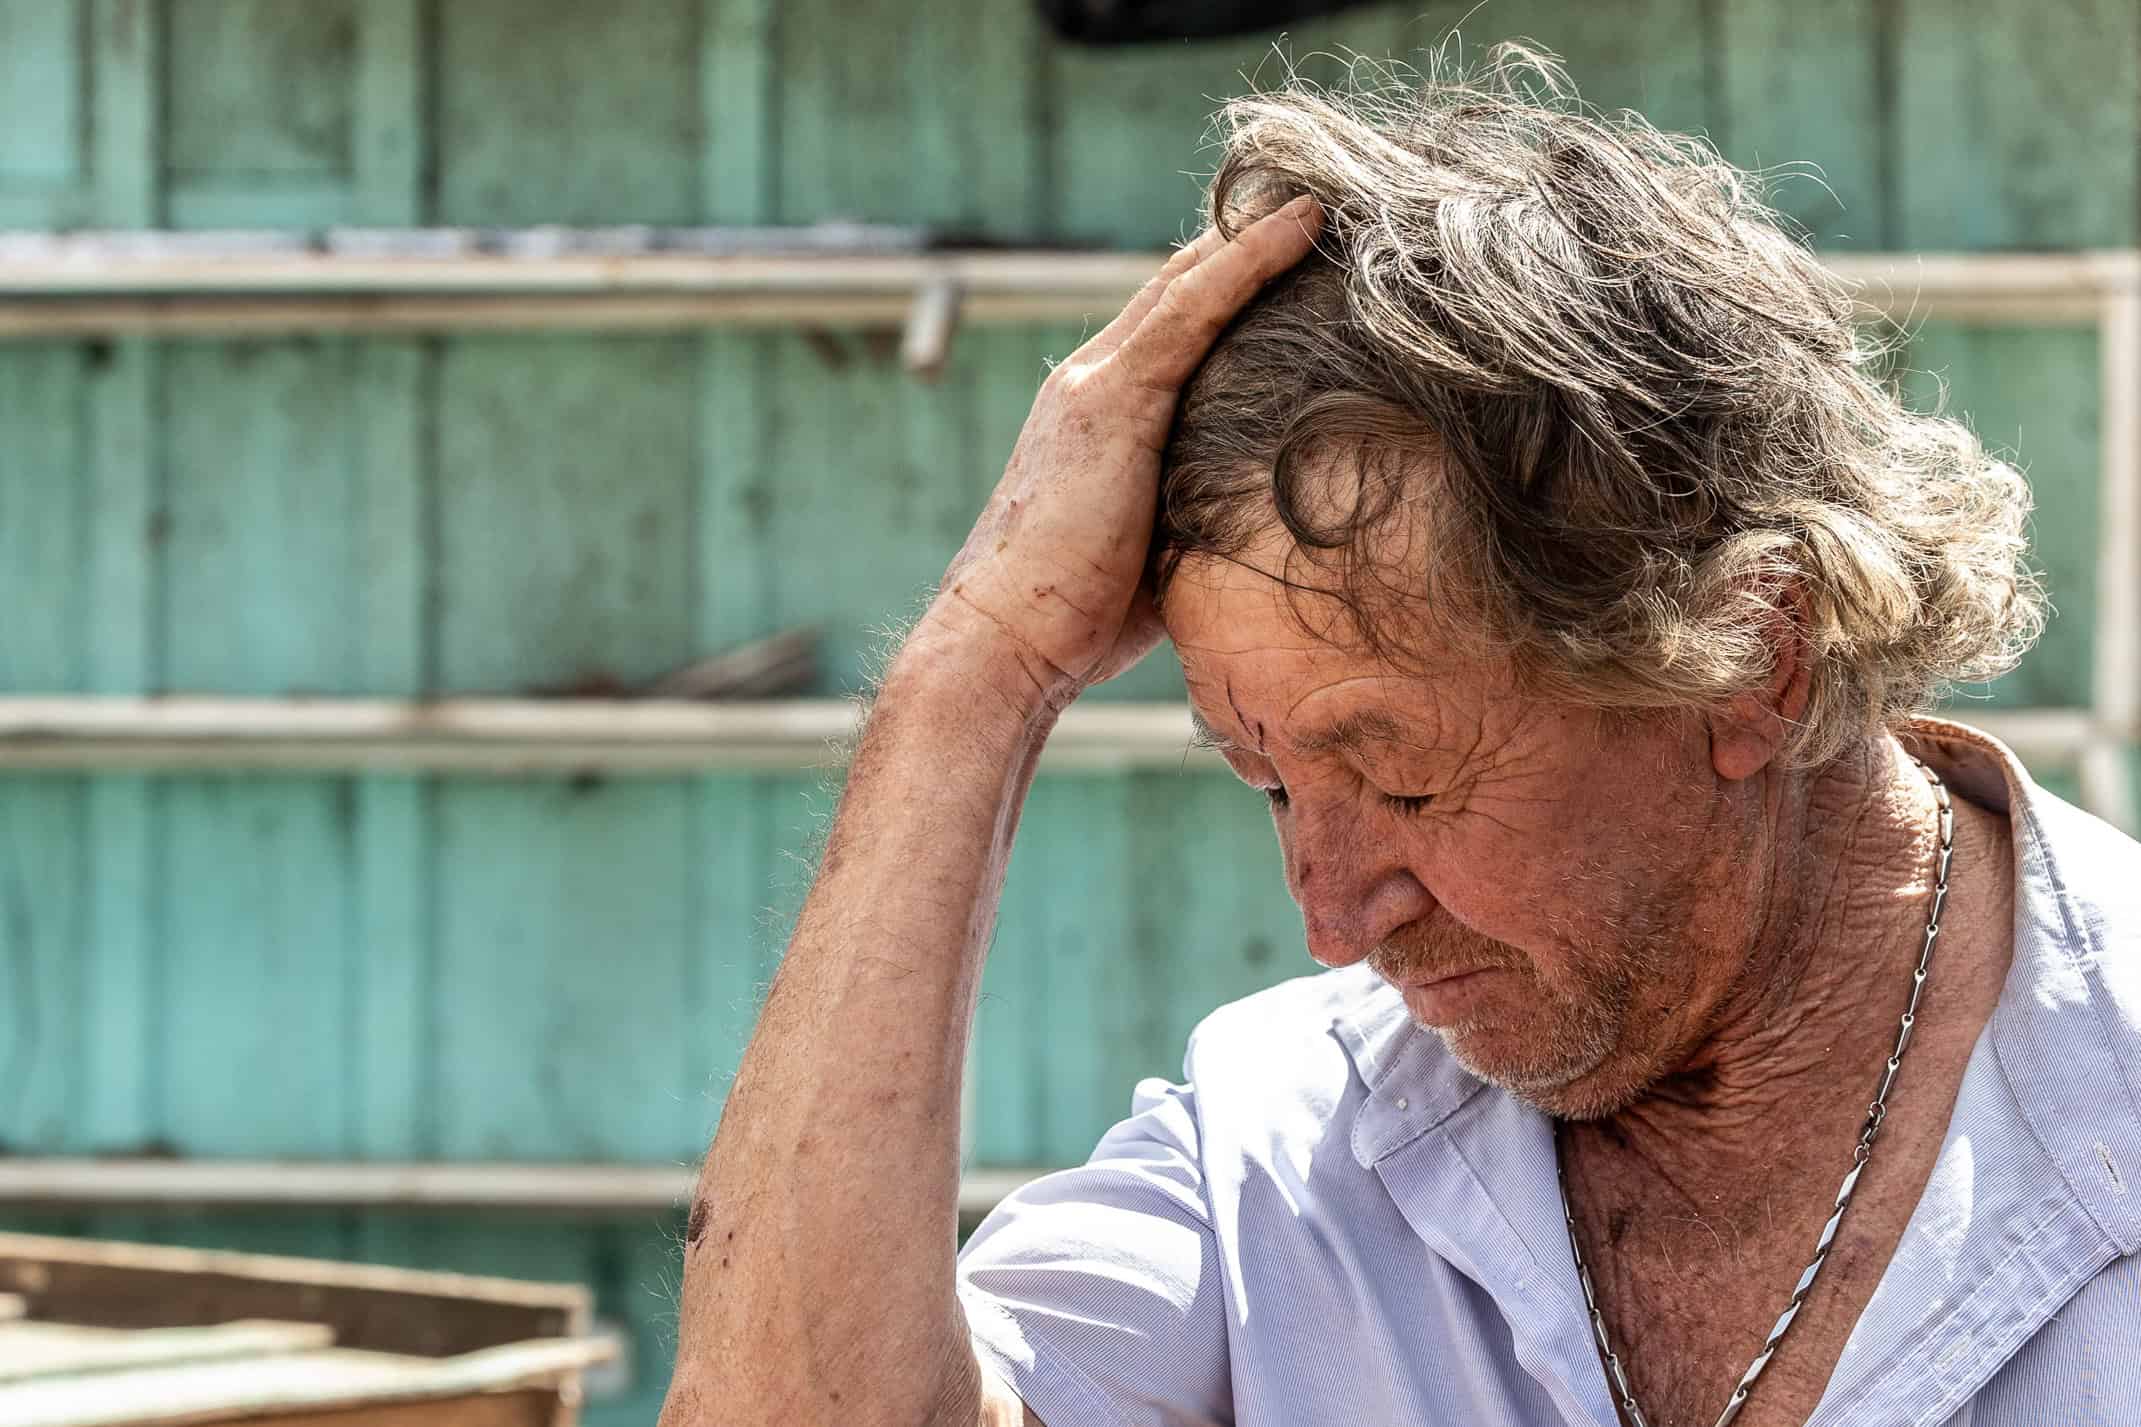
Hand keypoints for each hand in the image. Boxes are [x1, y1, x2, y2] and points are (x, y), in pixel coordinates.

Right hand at [916, 196, 1324, 709]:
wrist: (1007, 640)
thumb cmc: (1076, 624)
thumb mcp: (1154, 557)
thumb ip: (1199, 520)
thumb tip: (1267, 535)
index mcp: (1095, 421)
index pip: (1170, 334)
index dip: (1227, 289)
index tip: (1291, 260)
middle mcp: (1088, 385)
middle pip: (1178, 291)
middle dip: (1244, 246)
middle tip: (1319, 208)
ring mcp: (1095, 385)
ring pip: (1188, 284)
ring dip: (1257, 235)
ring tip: (1325, 199)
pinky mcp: (1112, 400)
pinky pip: (1193, 310)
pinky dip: (1248, 261)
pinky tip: (1299, 228)